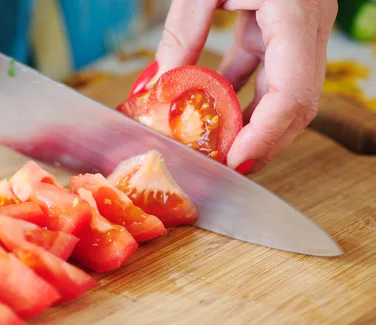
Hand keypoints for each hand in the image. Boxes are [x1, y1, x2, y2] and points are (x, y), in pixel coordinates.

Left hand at [153, 0, 337, 172]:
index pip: (292, 94)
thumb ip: (182, 32)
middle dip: (262, 142)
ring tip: (219, 147)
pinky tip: (215, 110)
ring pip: (284, 92)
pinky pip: (266, 70)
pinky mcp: (282, 25)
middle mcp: (309, 25)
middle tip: (226, 167)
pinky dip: (242, 95)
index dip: (264, 136)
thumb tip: (157, 85)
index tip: (234, 161)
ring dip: (252, 123)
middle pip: (295, 104)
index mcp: (297, 13)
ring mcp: (299, 27)